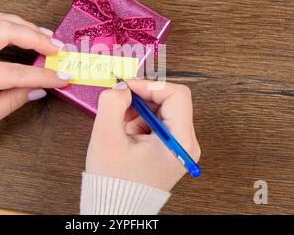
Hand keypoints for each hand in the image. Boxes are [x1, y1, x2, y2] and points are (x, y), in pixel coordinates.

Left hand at [0, 10, 69, 139]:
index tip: (61, 77)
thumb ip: (9, 103)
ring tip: (44, 35)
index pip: (13, 72)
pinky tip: (18, 29)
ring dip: (23, 24)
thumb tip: (37, 90)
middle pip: (6, 31)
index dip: (42, 75)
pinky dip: (4, 22)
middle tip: (57, 47)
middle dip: (37, 38)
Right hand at [86, 80, 200, 191]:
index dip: (150, 85)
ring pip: (161, 110)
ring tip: (121, 128)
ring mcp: (179, 146)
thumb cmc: (115, 182)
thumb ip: (112, 104)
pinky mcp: (169, 148)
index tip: (128, 87)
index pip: (176, 95)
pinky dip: (139, 121)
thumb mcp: (107, 138)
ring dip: (138, 111)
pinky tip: (126, 135)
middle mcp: (186, 143)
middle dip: (141, 100)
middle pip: (169, 101)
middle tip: (120, 106)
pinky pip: (157, 122)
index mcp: (181, 141)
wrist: (117, 208)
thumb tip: (122, 87)